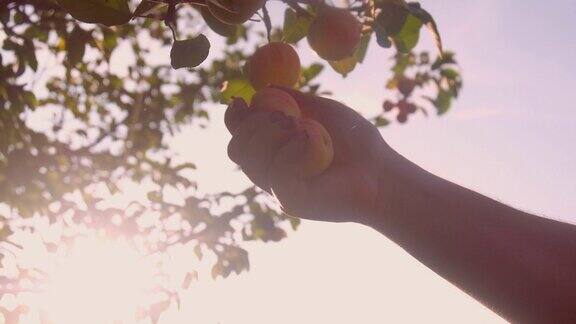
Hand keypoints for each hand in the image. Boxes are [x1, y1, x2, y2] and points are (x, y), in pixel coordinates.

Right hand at [226, 87, 395, 223]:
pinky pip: (275, 173)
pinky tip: (316, 150)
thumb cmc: (357, 143)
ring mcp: (278, 188)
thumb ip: (296, 100)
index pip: (240, 135)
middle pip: (236, 149)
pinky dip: (293, 153)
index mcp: (275, 149)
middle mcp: (271, 170)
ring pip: (251, 160)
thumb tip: (265, 87)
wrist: (382, 172)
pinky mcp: (291, 201)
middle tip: (287, 119)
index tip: (242, 101)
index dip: (235, 118)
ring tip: (306, 131)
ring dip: (274, 137)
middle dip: (255, 126)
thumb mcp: (324, 112)